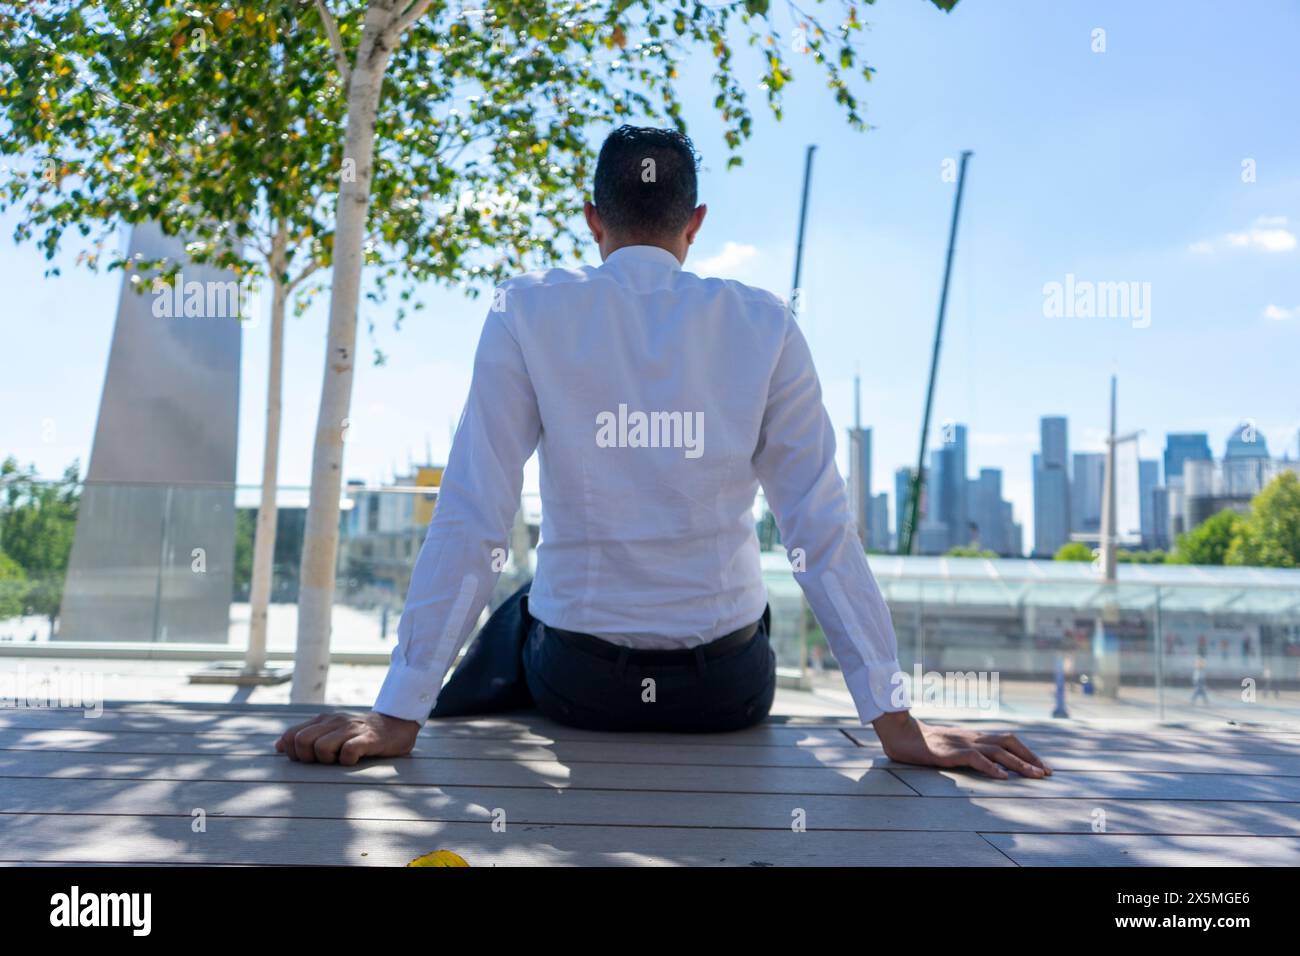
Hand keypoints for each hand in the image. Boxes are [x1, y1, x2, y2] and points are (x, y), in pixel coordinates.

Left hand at [274, 711, 419, 765]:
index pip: (290, 736)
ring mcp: (351, 729)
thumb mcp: (331, 730)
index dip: (293, 752)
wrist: (396, 725)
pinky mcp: (368, 738)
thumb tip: (279, 745)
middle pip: (301, 741)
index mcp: (323, 720)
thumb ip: (306, 735)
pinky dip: (347, 761)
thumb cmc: (359, 734)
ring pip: (321, 746)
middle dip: (308, 757)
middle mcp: (334, 721)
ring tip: (340, 760)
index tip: (309, 759)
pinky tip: (355, 760)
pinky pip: (348, 752)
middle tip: (324, 761)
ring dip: (327, 760)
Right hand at [870, 711, 1051, 779]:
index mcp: (974, 736)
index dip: (1026, 752)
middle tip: (1047, 773)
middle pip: (1009, 743)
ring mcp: (961, 744)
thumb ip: (968, 750)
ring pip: (997, 751)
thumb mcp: (951, 746)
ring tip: (1034, 775)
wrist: (900, 733)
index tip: (1042, 766)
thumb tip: (986, 762)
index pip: (1007, 740)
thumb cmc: (924, 742)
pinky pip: (975, 758)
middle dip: (1030, 758)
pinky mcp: (949, 753)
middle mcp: (972, 737)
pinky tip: (1002, 777)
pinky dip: (991, 767)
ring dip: (1018, 764)